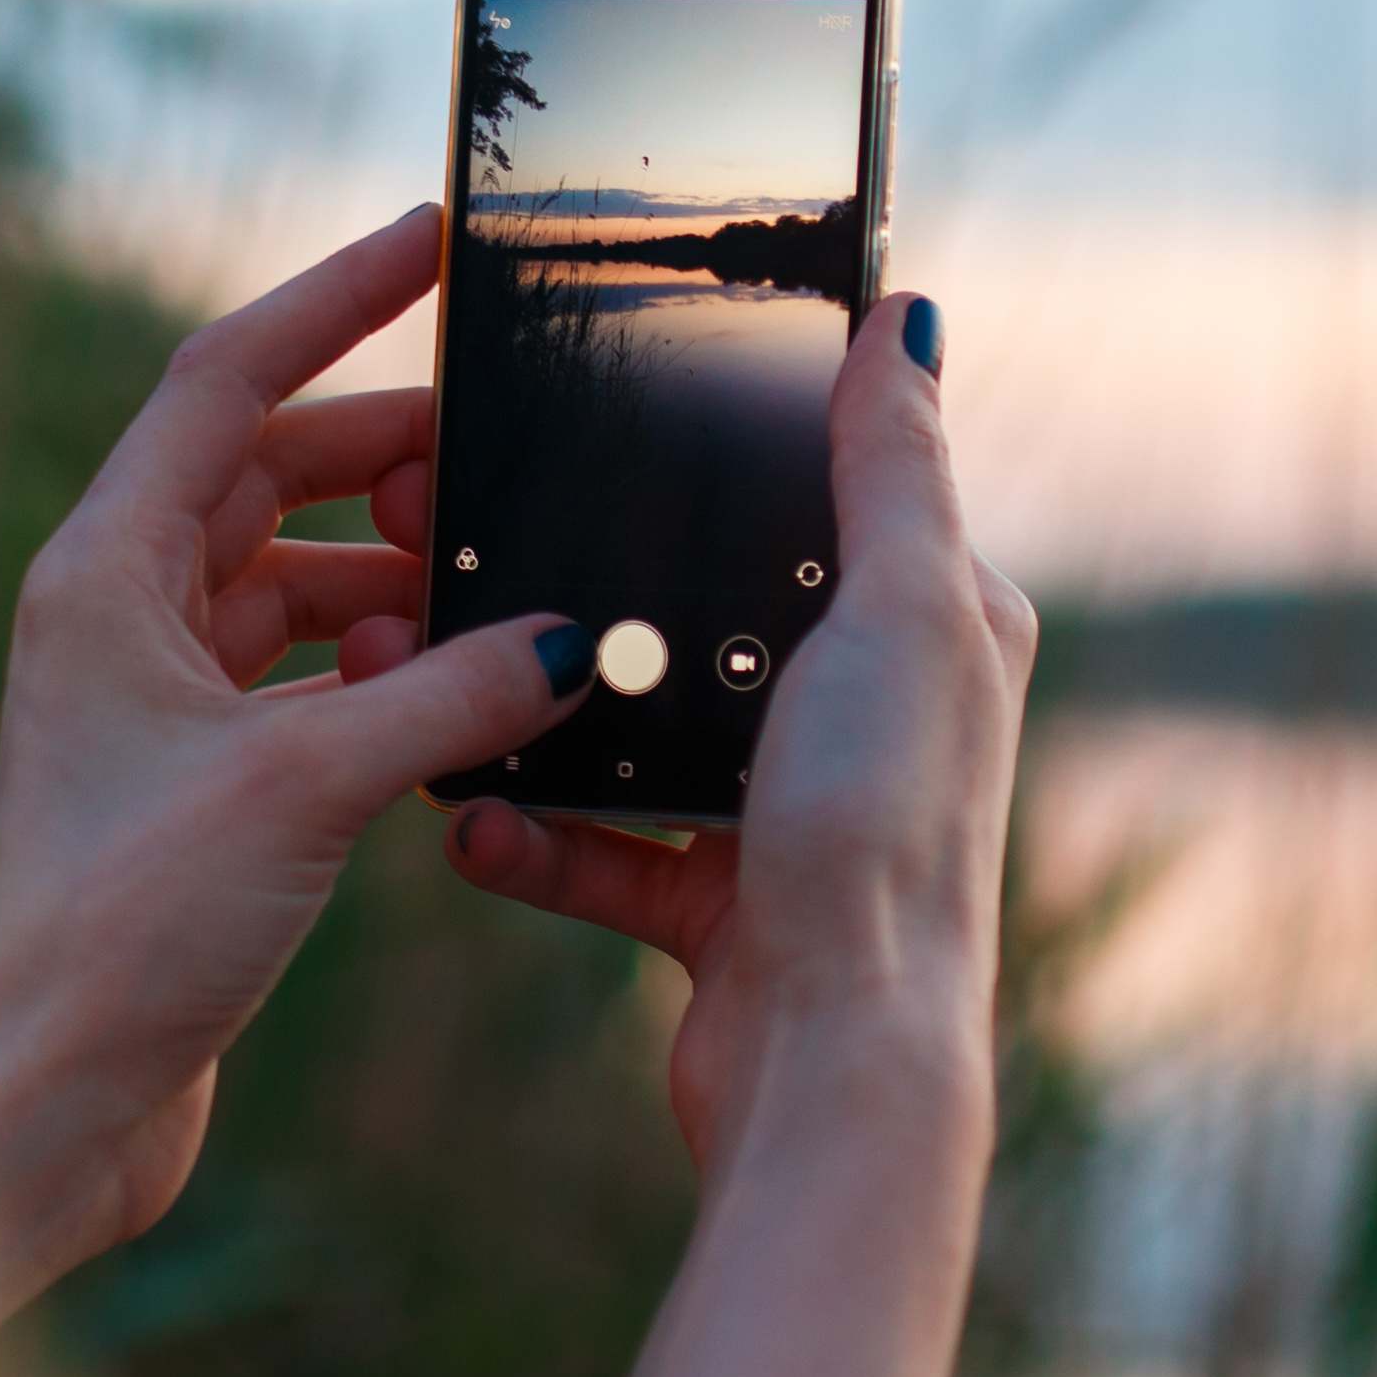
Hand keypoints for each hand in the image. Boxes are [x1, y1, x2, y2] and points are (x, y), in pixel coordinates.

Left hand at [0, 206, 586, 1274]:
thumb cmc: (120, 929)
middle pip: (272, 474)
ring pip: (299, 584)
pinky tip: (464, 703)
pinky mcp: (198, 785)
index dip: (333, 299)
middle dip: (392, 462)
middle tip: (507, 464)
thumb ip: (451, 699)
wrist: (38, 1101)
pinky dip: (389, 678)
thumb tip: (572, 641)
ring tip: (497, 606)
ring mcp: (155, 702)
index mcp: (105, 570)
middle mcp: (120, 616)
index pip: (228, 378)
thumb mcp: (306, 784)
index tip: (431, 241)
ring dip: (399, 584)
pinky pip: (312, 682)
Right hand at [443, 295, 1033, 1169]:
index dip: (727, 454)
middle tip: (480, 540)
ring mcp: (789, 811)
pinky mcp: (718, 907)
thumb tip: (909, 318)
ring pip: (639, 729)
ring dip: (542, 718)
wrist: (834, 1059)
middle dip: (599, 589)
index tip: (608, 414)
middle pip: (711, 611)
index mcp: (931, 629)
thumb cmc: (886, 828)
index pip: (831, 502)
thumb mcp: (899, 609)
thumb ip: (893, 466)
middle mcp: (870, 713)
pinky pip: (601, 848)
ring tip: (445, 679)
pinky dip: (534, 837)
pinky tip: (468, 819)